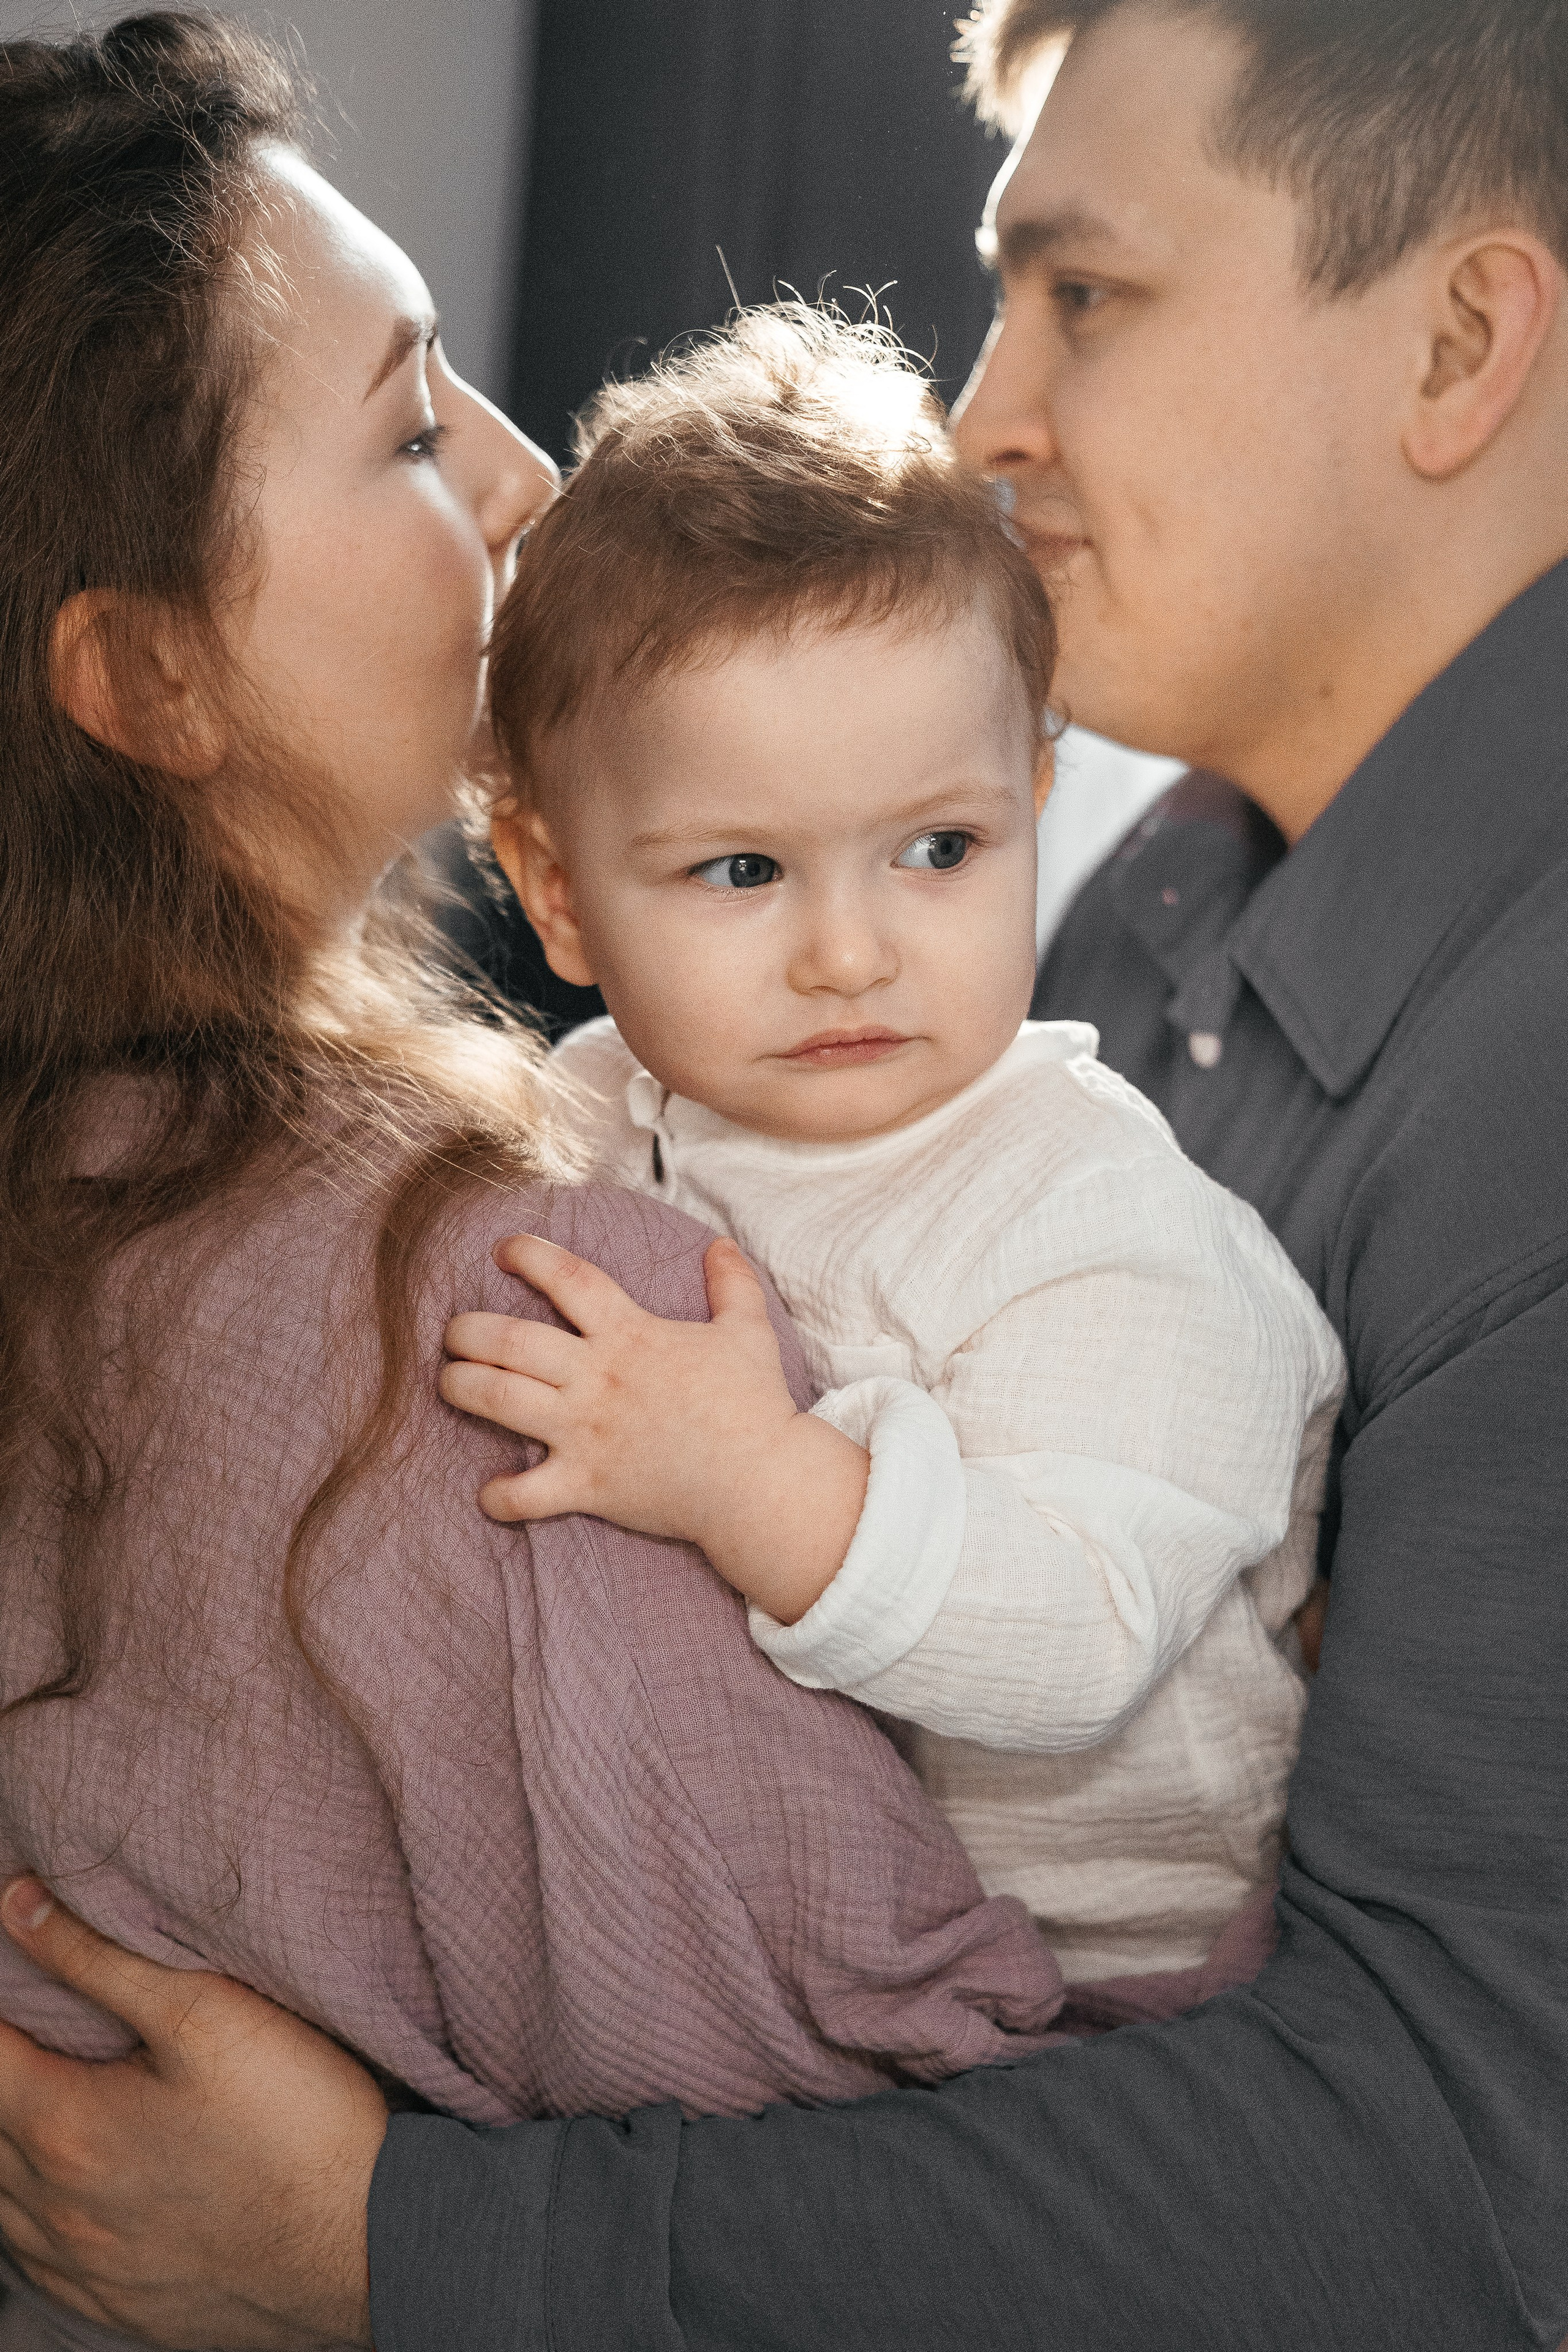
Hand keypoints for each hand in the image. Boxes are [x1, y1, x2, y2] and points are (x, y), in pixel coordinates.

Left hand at [0, 1878, 385, 2349]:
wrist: (371, 2243)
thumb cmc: (296, 2121)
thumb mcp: (205, 2011)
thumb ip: (100, 1958)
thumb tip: (16, 1907)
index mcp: (66, 2130)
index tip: (14, 1981)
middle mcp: (57, 2214)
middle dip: (3, 2074)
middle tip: (34, 2031)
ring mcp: (86, 2272)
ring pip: (3, 2207)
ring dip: (10, 2145)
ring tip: (46, 2098)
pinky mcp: (120, 2309)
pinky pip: (39, 2266)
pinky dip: (33, 2216)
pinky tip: (69, 2190)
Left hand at [442, 1232, 869, 1624]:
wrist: (760, 1482)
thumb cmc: (754, 1406)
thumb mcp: (748, 1332)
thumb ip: (732, 1284)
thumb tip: (722, 1245)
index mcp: (630, 1335)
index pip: (566, 1278)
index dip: (528, 1255)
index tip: (503, 1250)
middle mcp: (596, 1377)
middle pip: (510, 1339)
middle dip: (468, 1329)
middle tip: (455, 1332)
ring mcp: (586, 1432)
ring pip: (499, 1400)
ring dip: (461, 1387)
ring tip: (449, 1381)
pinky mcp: (587, 1484)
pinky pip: (527, 1494)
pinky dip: (501, 1496)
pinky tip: (489, 1493)